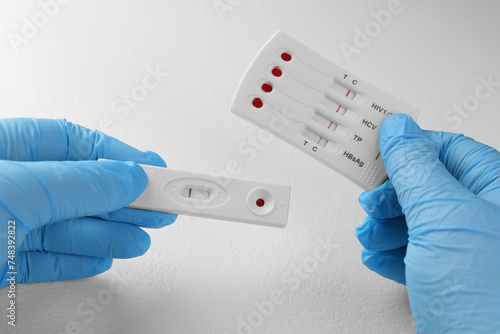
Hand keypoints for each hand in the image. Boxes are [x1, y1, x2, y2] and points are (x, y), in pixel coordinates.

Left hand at [0, 118, 176, 287]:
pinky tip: (100, 257)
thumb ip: (80, 184)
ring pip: (66, 227)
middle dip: (123, 201)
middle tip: (161, 207)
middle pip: (77, 189)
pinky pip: (47, 259)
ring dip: (108, 236)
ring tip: (139, 239)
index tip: (155, 169)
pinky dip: (77, 260)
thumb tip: (129, 178)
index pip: (74, 144)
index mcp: (3, 148)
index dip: (119, 157)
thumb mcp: (20, 190)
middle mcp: (7, 185)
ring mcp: (1, 225)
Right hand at [355, 114, 498, 332]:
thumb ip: (416, 168)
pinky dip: (391, 252)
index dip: (407, 148)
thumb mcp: (444, 219)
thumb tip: (398, 130)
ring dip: (384, 225)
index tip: (374, 149)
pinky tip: (379, 255)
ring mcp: (469, 251)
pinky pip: (416, 253)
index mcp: (498, 190)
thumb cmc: (491, 302)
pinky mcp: (451, 279)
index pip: (446, 149)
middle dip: (391, 195)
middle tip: (371, 202)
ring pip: (417, 221)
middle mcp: (486, 219)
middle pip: (427, 186)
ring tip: (370, 234)